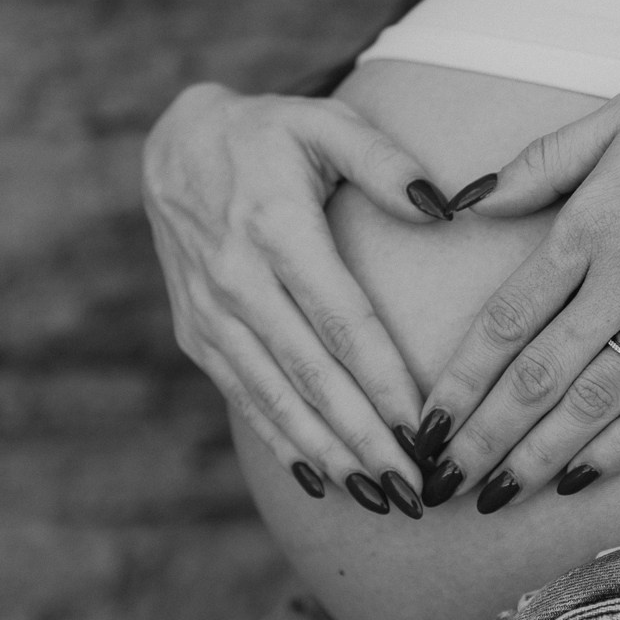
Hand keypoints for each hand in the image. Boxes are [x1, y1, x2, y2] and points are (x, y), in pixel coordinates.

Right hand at [143, 81, 455, 516]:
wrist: (173, 146)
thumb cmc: (271, 134)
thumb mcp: (326, 124)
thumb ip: (386, 162)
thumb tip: (445, 206)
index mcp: (273, 227)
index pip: (340, 318)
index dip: (381, 378)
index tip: (423, 425)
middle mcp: (234, 277)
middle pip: (309, 373)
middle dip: (363, 436)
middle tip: (413, 487)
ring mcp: (208, 311)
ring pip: (272, 396)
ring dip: (325, 452)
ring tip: (377, 495)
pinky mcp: (194, 333)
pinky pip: (243, 395)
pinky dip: (281, 439)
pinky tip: (321, 477)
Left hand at [414, 55, 619, 511]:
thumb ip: (544, 163)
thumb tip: (472, 199)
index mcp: (591, 224)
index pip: (505, 319)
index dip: (459, 380)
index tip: (425, 421)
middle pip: (537, 376)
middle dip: (483, 438)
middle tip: (441, 484)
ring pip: (594, 404)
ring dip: (537, 457)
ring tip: (496, 497)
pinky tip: (582, 480)